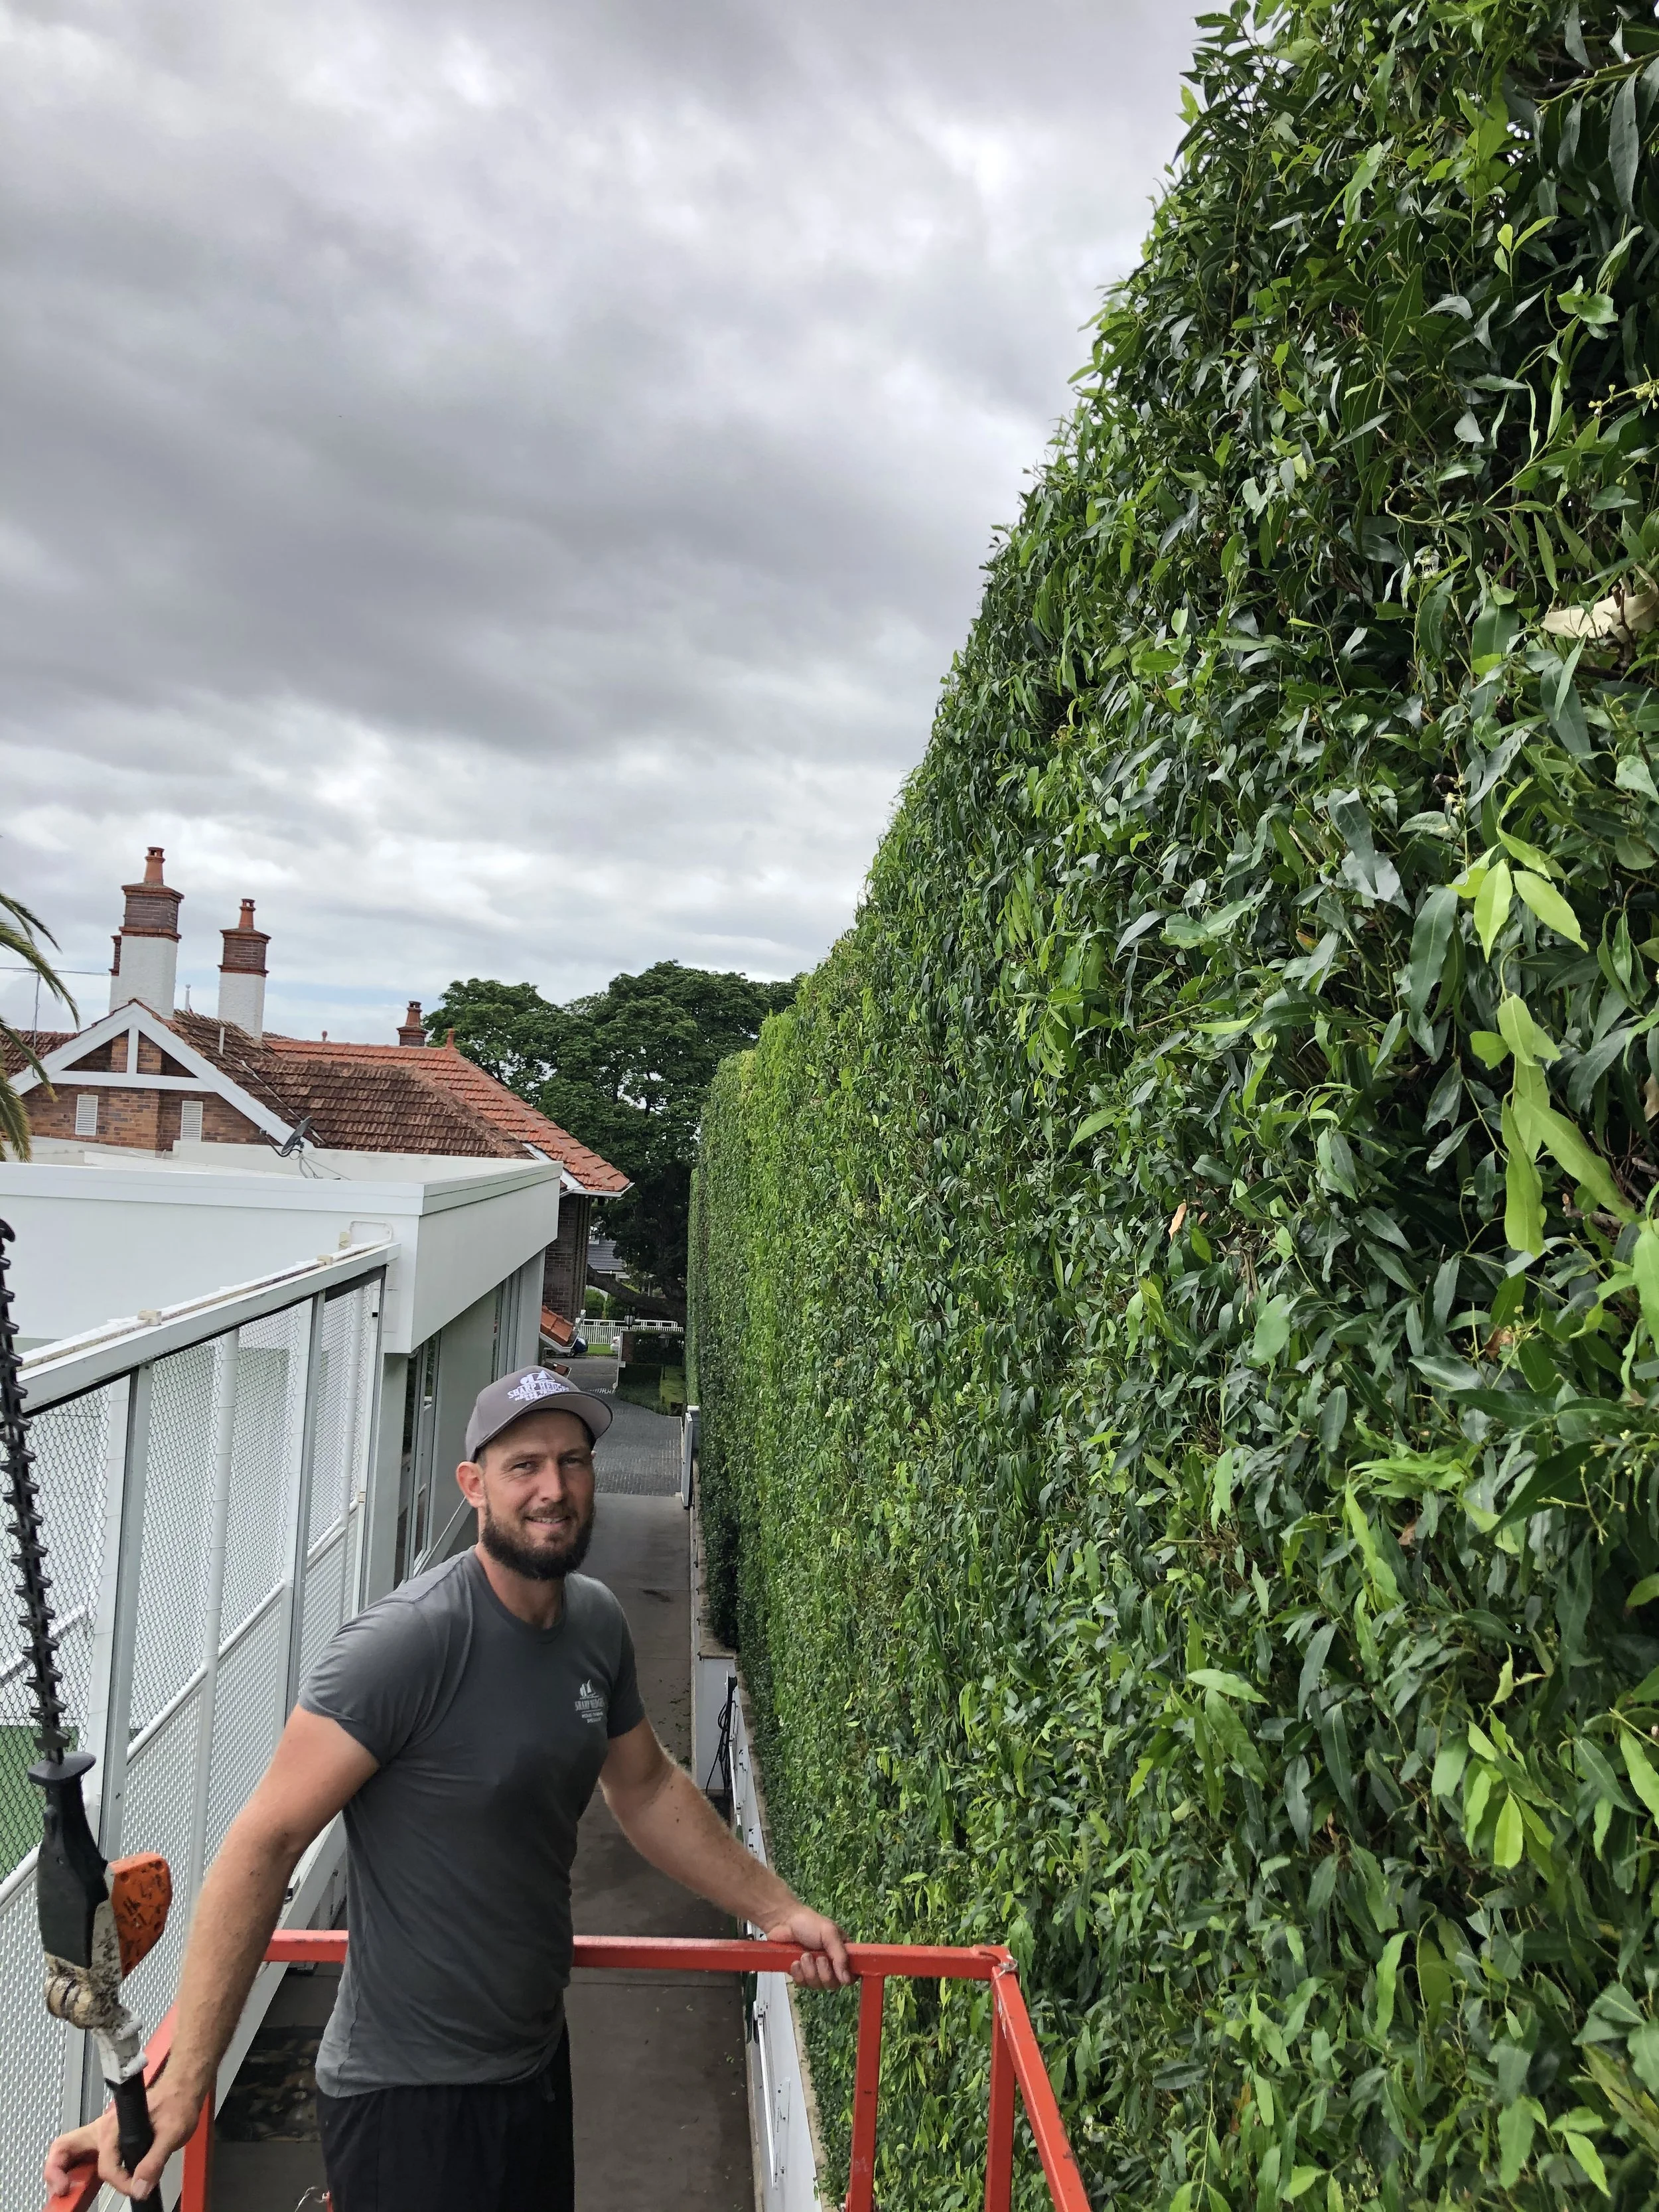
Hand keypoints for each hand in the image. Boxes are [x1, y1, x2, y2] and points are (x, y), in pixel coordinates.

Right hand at [45, 2077, 204, 2200]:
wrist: (182, 2087)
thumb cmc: (176, 2101)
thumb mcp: (172, 2133)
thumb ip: (154, 2162)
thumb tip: (140, 2187)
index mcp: (114, 2127)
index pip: (107, 2166)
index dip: (121, 2182)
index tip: (136, 2188)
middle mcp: (102, 2130)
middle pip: (64, 2147)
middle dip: (55, 2171)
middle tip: (60, 2190)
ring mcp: (101, 2135)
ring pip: (69, 2152)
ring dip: (62, 2172)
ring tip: (63, 2191)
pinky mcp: (107, 2140)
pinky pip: (83, 2157)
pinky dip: (75, 2172)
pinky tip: (81, 2184)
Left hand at [763, 1902, 852, 1989]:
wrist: (783, 1922)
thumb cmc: (809, 1923)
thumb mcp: (829, 1933)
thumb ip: (840, 1955)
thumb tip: (846, 1980)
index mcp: (842, 1952)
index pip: (851, 1974)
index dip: (845, 1977)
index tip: (838, 1971)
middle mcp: (830, 1964)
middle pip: (833, 1984)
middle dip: (823, 1972)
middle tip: (818, 1957)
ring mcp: (814, 1970)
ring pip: (817, 1985)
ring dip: (809, 1970)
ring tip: (804, 1955)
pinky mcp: (800, 1974)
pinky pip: (802, 1984)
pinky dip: (798, 1973)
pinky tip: (795, 1961)